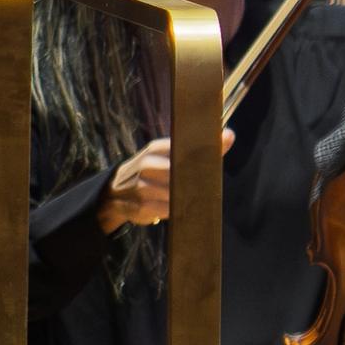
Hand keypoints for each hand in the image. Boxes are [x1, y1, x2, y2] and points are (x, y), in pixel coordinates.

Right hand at [98, 129, 226, 230]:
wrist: (114, 191)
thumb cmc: (150, 171)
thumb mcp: (167, 155)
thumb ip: (197, 149)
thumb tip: (229, 134)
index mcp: (156, 148)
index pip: (185, 148)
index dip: (204, 154)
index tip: (218, 156)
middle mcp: (148, 164)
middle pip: (184, 172)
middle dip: (197, 180)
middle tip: (205, 185)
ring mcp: (143, 186)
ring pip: (178, 193)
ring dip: (188, 197)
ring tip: (190, 197)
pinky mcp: (142, 206)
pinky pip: (170, 210)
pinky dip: (177, 210)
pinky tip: (176, 207)